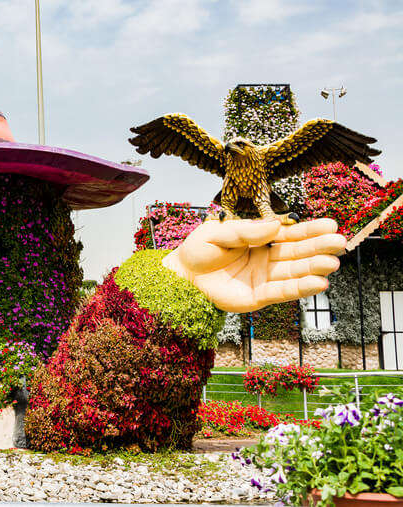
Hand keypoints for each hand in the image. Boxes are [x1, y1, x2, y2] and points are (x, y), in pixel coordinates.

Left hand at [163, 217, 345, 312]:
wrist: (181, 277)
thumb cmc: (199, 250)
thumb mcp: (218, 233)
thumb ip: (246, 231)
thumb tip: (274, 225)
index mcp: (260, 238)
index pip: (289, 233)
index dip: (310, 230)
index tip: (331, 225)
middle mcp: (267, 258)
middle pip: (297, 252)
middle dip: (319, 247)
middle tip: (340, 242)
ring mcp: (264, 277)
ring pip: (294, 272)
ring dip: (314, 269)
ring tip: (332, 263)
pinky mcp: (259, 296)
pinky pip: (282, 292)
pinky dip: (300, 288)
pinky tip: (318, 283)